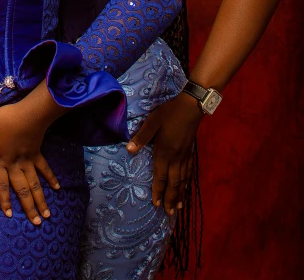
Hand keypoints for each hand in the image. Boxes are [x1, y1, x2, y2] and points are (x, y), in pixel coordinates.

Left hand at [0, 98, 60, 225]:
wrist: (29, 113)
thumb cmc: (5, 119)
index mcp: (0, 160)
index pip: (1, 184)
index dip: (4, 199)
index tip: (9, 215)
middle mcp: (14, 165)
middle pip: (22, 190)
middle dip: (28, 207)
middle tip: (37, 223)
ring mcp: (27, 160)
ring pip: (34, 184)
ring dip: (40, 199)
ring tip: (46, 215)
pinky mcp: (37, 153)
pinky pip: (44, 168)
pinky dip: (50, 177)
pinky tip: (57, 188)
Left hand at [126, 92, 203, 215]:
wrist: (191, 107)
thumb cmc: (169, 113)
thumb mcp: (152, 122)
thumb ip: (141, 136)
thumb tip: (128, 150)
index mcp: (165, 152)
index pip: (160, 177)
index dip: (157, 191)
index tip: (155, 205)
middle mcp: (176, 158)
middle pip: (173, 183)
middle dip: (170, 199)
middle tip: (168, 213)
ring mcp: (185, 156)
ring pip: (182, 180)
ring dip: (179, 194)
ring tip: (177, 207)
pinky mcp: (190, 152)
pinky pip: (189, 172)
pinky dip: (187, 183)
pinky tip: (186, 187)